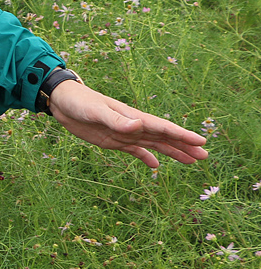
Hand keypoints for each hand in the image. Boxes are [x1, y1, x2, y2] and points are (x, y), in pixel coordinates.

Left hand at [49, 81, 207, 168]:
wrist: (62, 102)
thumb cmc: (79, 102)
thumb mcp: (96, 111)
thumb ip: (116, 119)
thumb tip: (139, 125)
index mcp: (132, 117)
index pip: (162, 127)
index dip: (182, 134)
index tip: (201, 140)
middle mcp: (133, 125)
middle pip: (164, 137)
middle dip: (184, 145)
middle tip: (205, 155)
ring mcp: (125, 133)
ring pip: (154, 144)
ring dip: (172, 152)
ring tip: (192, 160)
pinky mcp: (113, 141)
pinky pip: (135, 150)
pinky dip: (146, 158)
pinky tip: (156, 166)